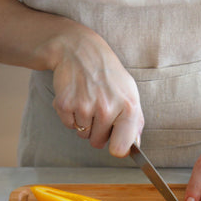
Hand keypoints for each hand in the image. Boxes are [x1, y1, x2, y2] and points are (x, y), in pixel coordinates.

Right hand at [51, 30, 143, 155]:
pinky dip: (71, 117)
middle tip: (99, 110)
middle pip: (98, 142)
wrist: (81, 51)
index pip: (121, 147)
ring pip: (83, 134)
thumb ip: (135, 122)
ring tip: (88, 101)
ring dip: (84, 123)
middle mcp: (106, 108)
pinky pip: (68, 125)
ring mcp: (84, 106)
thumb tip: (134, 147)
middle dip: (98, 132)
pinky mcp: (65, 104)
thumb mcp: (130, 93)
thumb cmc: (109, 76)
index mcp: (128, 107)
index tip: (115, 146)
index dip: (117, 149)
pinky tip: (76, 99)